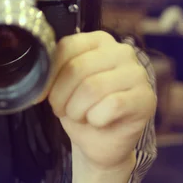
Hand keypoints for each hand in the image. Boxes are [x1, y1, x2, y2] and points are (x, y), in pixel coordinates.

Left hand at [46, 31, 155, 170]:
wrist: (101, 142)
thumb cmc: (82, 109)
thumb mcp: (62, 85)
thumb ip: (54, 72)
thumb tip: (36, 74)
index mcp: (99, 41)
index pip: (67, 46)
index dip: (49, 74)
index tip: (43, 94)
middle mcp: (121, 51)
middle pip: (78, 68)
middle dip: (61, 96)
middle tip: (61, 110)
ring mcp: (137, 73)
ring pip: (93, 88)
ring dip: (77, 110)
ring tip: (79, 116)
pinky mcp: (146, 98)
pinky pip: (112, 106)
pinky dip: (96, 119)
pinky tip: (98, 121)